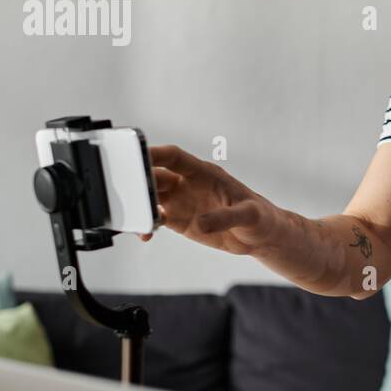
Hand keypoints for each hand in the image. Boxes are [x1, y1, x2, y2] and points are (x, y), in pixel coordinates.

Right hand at [139, 145, 283, 255]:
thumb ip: (225, 217)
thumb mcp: (249, 215)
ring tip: (134, 220)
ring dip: (139, 206)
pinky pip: (156, 218)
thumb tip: (201, 222)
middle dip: (139, 183)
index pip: (174, 157)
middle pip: (156, 176)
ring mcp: (182, 202)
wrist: (261, 235)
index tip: (136, 155)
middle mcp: (188, 184)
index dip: (155, 154)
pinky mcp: (180, 220)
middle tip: (128, 195)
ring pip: (151, 197)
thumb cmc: (260, 217)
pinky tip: (145, 234)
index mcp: (205, 174)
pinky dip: (146, 224)